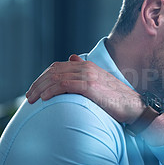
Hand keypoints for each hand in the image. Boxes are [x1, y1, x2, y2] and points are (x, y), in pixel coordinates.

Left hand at [25, 54, 144, 123]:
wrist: (134, 106)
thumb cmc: (118, 98)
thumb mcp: (100, 82)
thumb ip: (85, 71)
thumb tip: (72, 58)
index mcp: (88, 66)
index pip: (58, 67)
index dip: (43, 77)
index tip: (36, 89)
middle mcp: (87, 68)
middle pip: (54, 71)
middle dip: (38, 83)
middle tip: (29, 96)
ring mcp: (88, 75)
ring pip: (56, 77)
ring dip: (41, 88)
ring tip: (33, 99)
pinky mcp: (90, 86)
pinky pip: (65, 85)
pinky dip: (52, 90)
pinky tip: (45, 98)